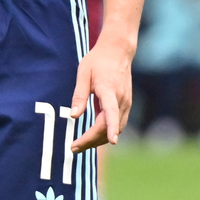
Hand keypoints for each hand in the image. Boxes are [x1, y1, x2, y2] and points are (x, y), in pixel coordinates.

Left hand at [69, 35, 132, 152]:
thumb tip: (73, 116)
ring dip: (99, 139)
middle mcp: (120, 98)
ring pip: (115, 128)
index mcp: (109, 89)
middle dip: (92, 140)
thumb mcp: (83, 73)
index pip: (111, 111)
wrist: (117, 51)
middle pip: (109, 126)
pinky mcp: (126, 105)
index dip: (111, 127)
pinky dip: (107, 132)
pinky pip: (118, 124)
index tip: (112, 141)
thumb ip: (79, 94)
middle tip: (73, 148)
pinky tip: (94, 135)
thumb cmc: (97, 61)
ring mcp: (126, 103)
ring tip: (81, 144)